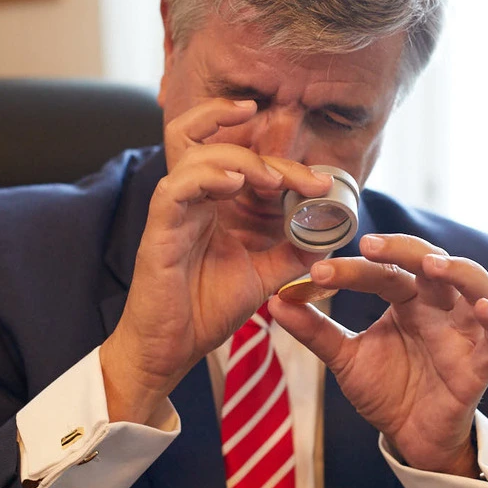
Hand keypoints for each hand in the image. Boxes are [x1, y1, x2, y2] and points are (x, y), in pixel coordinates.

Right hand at [99, 98, 331, 423]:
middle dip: (257, 143)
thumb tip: (329, 237)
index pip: (239, 157)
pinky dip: (206, 177)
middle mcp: (190, 197)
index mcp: (211, 201)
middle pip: (209, 138)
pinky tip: (234, 184)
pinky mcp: (159, 229)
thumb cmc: (204, 309)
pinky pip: (176, 187)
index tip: (321, 180)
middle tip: (302, 172)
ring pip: (193, 152)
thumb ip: (292, 252)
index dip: (282, 161)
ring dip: (238, 158)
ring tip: (272, 179)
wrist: (171, 349)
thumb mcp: (263, 276)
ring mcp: (172, 209)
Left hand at [270, 234, 487, 476]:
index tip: (317, 273)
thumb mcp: (345, 358)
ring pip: (476, 285)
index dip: (354, 268)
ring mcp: (464, 330)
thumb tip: (273, 301)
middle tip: (372, 245)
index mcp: (407, 298)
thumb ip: (315, 330)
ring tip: (432, 266)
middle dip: (406, 249)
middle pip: (432, 262)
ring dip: (458, 271)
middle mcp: (439, 305)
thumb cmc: (386, 389)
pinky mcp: (482, 362)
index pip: (384, 271)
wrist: (410, 436)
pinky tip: (483, 310)